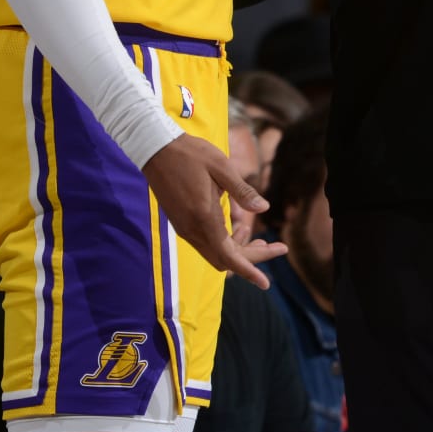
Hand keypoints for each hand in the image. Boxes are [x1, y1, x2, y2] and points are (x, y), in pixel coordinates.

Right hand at [143, 135, 287, 287]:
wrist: (155, 148)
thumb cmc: (191, 153)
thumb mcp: (221, 167)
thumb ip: (242, 191)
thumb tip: (264, 209)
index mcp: (203, 217)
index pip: (229, 255)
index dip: (249, 270)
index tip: (265, 283)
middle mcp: (192, 229)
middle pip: (225, 259)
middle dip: (252, 258)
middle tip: (277, 247)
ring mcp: (184, 228)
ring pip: (215, 254)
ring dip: (238, 252)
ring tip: (261, 239)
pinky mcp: (181, 223)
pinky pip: (206, 244)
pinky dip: (224, 243)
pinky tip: (238, 227)